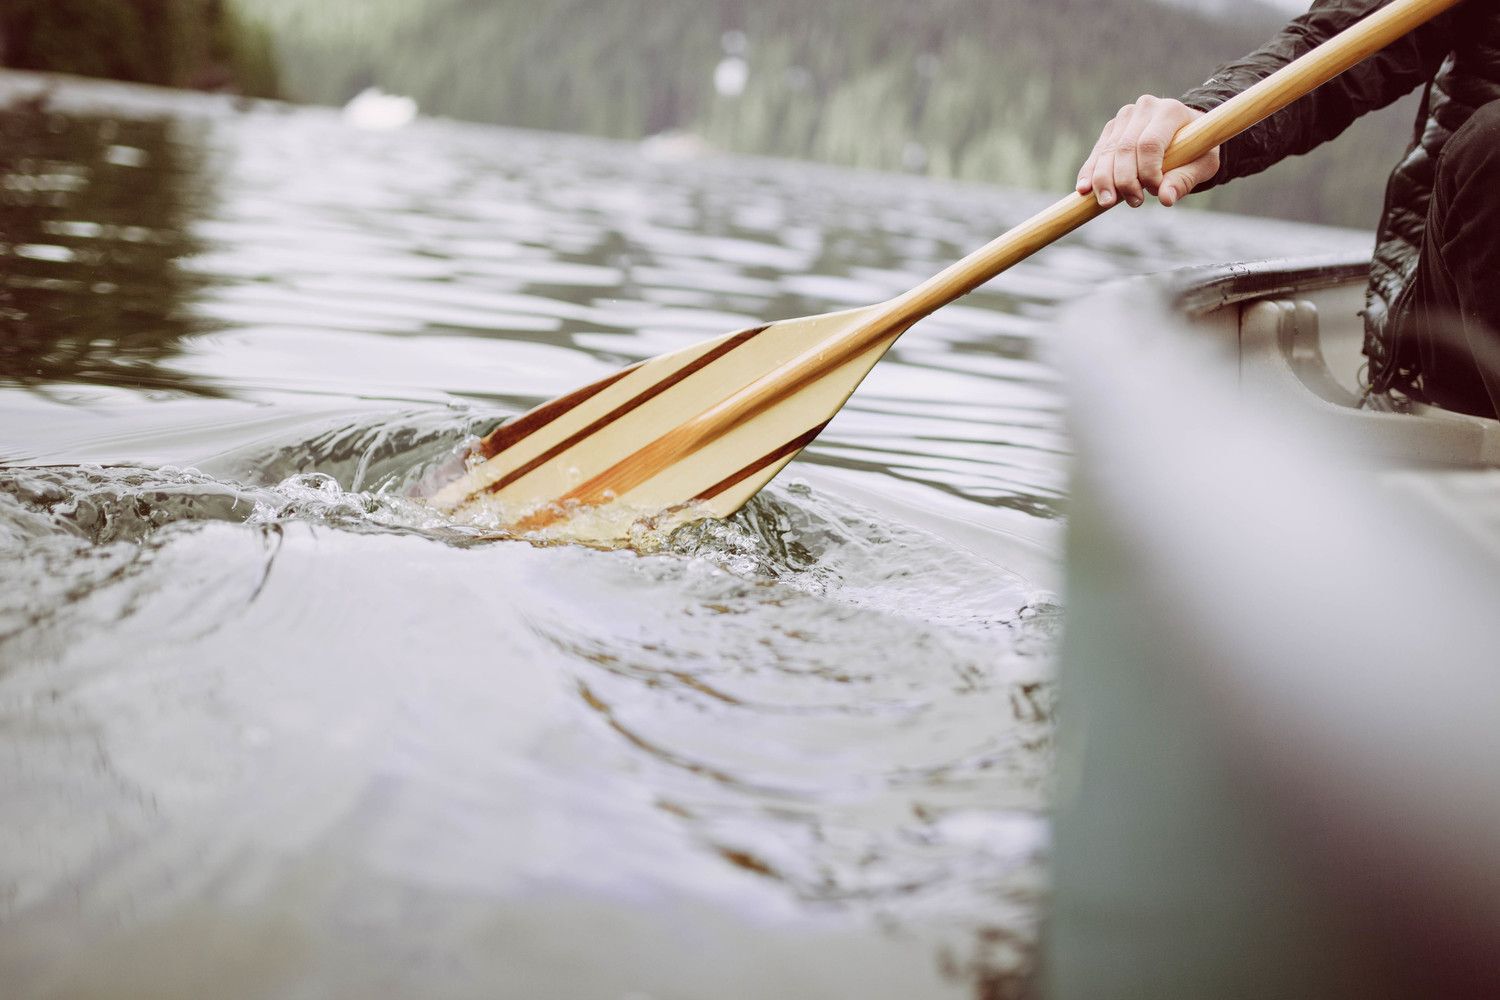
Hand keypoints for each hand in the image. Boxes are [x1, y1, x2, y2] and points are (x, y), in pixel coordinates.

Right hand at [1076, 96, 1220, 207]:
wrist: (1186, 134)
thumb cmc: (1197, 151)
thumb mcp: (1202, 165)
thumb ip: (1185, 180)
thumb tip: (1166, 199)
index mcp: (1170, 111)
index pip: (1149, 143)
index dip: (1147, 171)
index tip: (1154, 192)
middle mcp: (1144, 108)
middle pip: (1124, 148)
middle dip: (1124, 180)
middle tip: (1134, 203)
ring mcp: (1124, 117)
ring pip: (1107, 152)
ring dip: (1104, 180)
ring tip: (1108, 202)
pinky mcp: (1111, 129)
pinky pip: (1097, 154)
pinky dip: (1090, 173)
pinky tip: (1084, 190)